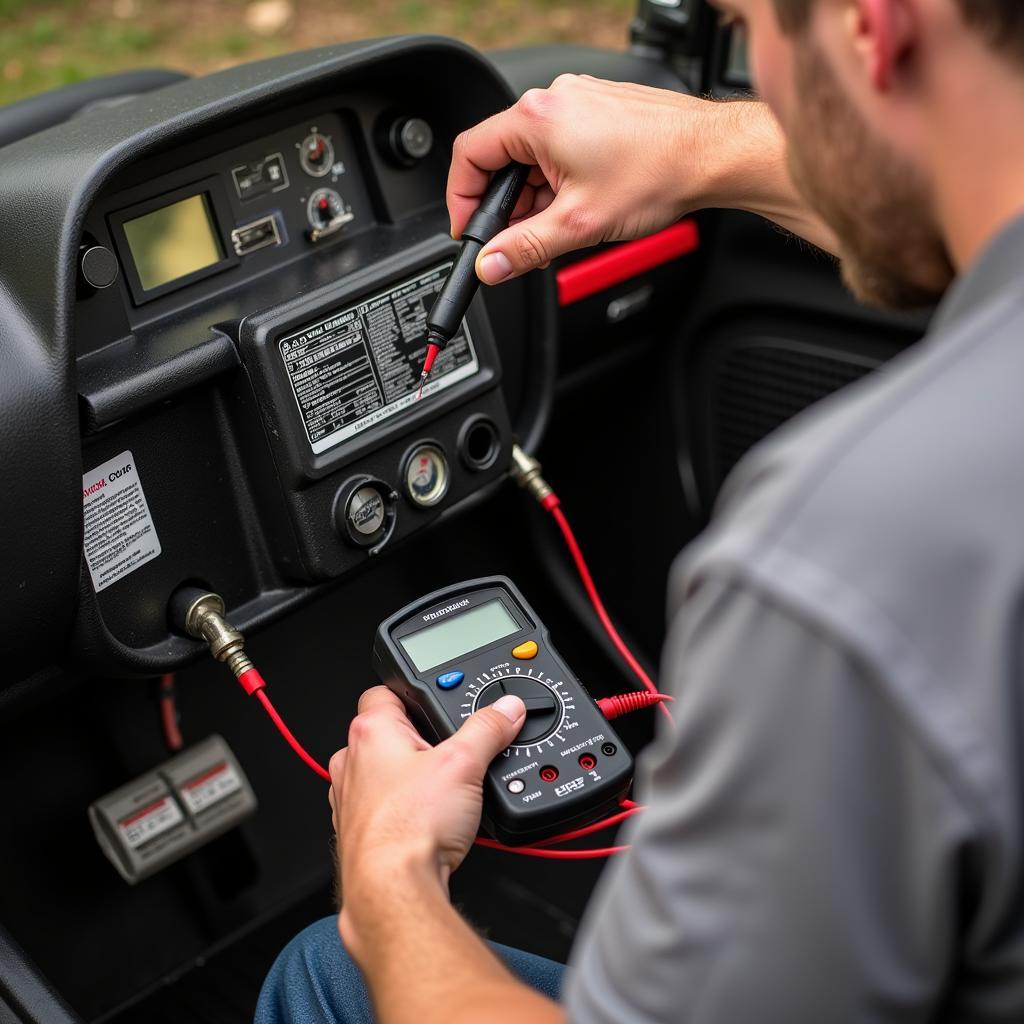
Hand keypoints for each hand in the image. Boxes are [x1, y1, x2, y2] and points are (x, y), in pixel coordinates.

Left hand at [330, 686, 525, 947]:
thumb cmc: (410, 828)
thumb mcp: (465, 765)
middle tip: (453, 751)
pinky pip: (383, 808)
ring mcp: (349, 799)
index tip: (439, 703)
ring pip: (383, 773)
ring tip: (444, 791)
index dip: (416, 694)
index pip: (387, 692)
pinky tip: (430, 822)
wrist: (393, 891)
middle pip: (389, 733)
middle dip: (420, 740)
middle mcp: (351, 761)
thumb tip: (505, 710)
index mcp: (371, 731)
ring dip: (410, 778)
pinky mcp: (357, 832)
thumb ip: (488, 729)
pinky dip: (403, 809)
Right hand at [447, 78, 837, 281]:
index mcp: (537, 118)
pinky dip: (560, 181)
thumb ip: (524, 248)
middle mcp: (554, 99)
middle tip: (520, 241)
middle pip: (501, 158)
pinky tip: (582, 205)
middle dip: (508, 206)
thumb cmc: (659, 174)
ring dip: (536, 197)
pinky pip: (560, 148)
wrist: (713, 156)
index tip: (470, 232)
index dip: (462, 200)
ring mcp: (578, 101)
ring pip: (532, 157)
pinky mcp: (598, 111)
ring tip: (564, 225)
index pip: (470, 155)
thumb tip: (491, 265)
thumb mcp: (578, 225)